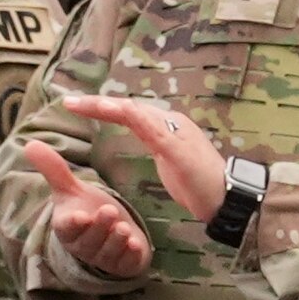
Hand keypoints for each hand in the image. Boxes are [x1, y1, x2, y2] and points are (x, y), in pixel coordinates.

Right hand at [14, 137, 152, 282]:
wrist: (111, 232)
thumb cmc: (87, 209)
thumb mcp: (71, 190)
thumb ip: (54, 169)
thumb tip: (29, 143)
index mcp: (68, 227)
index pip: (67, 227)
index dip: (73, 223)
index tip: (79, 216)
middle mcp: (83, 245)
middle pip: (89, 239)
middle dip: (100, 226)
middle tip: (110, 211)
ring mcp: (102, 257)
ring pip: (107, 252)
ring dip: (116, 241)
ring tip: (124, 227)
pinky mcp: (122, 265)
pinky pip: (125, 263)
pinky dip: (131, 256)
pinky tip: (137, 245)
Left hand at [48, 88, 230, 219]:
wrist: (229, 198)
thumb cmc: (202, 184)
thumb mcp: (174, 160)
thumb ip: (160, 144)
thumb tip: (145, 134)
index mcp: (170, 127)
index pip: (131, 113)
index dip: (103, 108)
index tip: (76, 106)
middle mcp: (173, 123)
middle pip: (129, 109)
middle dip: (97, 104)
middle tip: (68, 101)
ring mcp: (177, 134)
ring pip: (138, 113)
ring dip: (109, 107)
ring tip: (84, 104)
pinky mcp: (179, 148)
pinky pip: (153, 129)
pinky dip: (134, 117)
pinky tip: (118, 110)